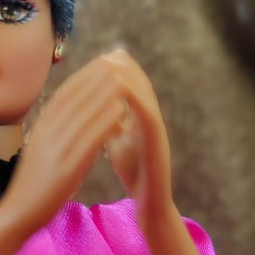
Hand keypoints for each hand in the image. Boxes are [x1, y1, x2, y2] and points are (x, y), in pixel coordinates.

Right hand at [0, 50, 136, 234]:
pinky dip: (104, 122)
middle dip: (98, 75)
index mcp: (40, 128)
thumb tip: (76, 119)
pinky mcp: (64, 168)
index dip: (85, 74)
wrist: (17, 214)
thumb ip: (56, 134)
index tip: (104, 61)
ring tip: (126, 77)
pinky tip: (121, 112)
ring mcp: (54, 149)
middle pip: (75, 96)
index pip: (65, 93)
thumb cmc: (33, 187)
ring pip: (84, 113)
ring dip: (106, 93)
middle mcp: (46, 133)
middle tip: (119, 59)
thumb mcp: (42, 152)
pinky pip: (88, 139)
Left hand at [101, 49, 172, 228]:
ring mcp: (156, 130)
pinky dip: (135, 100)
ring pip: (146, 95)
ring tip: (114, 63)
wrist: (151, 203)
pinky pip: (148, 115)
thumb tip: (96, 105)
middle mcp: (151, 120)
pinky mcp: (158, 143)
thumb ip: (111, 122)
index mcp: (140, 117)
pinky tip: (121, 90)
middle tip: (111, 51)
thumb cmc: (135, 172)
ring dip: (131, 77)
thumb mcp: (118, 141)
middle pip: (141, 84)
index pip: (131, 86)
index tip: (101, 56)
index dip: (117, 70)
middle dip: (125, 67)